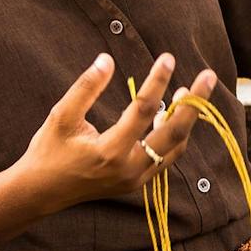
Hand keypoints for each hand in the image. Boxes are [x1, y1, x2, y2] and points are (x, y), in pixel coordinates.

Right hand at [16, 51, 217, 213]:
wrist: (41, 192)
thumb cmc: (48, 151)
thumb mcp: (61, 116)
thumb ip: (86, 88)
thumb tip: (107, 60)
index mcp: (110, 151)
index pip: (144, 110)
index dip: (158, 81)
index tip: (168, 58)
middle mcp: (129, 169)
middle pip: (174, 133)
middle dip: (194, 103)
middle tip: (208, 76)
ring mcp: (136, 179)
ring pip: (175, 148)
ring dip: (186, 120)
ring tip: (189, 91)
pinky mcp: (136, 183)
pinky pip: (166, 158)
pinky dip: (174, 136)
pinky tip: (171, 114)